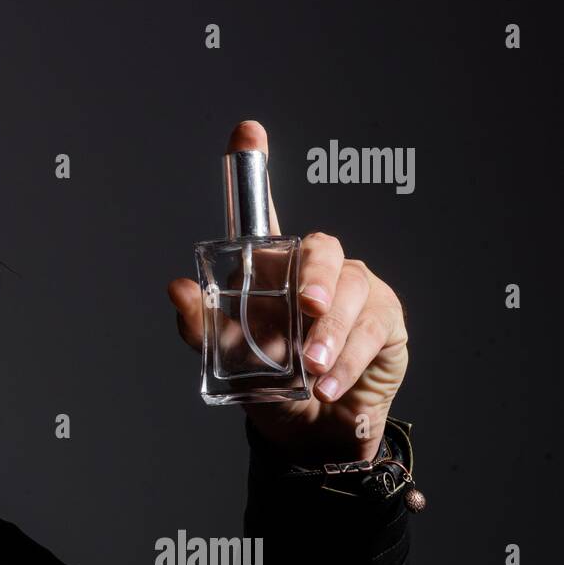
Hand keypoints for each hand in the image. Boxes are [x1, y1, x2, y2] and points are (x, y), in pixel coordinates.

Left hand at [167, 120, 408, 463]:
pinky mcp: (385, 322)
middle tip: (306, 308)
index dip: (255, 164)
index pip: (264, 211)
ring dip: (330, 333)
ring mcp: (354, 292)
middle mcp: (315, 272)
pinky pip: (373, 329)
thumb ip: (202, 326)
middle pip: (321, 247)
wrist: (308, 434)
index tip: (247, 130)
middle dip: (315, 274)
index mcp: (273, 270)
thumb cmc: (269, 386)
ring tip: (310, 370)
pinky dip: (348, 359)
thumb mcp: (227, 360)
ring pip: (351, 289)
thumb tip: (179, 288)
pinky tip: (329, 384)